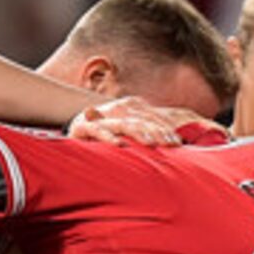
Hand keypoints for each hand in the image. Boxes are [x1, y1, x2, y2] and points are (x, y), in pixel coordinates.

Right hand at [69, 97, 190, 145]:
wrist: (75, 131)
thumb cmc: (106, 136)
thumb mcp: (128, 133)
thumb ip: (146, 134)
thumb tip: (175, 142)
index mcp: (129, 108)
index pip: (151, 117)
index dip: (165, 129)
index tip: (178, 143)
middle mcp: (116, 110)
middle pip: (141, 120)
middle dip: (157, 132)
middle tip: (170, 145)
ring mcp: (100, 119)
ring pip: (123, 124)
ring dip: (138, 132)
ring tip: (151, 143)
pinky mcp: (82, 128)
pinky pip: (97, 131)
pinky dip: (108, 137)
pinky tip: (119, 145)